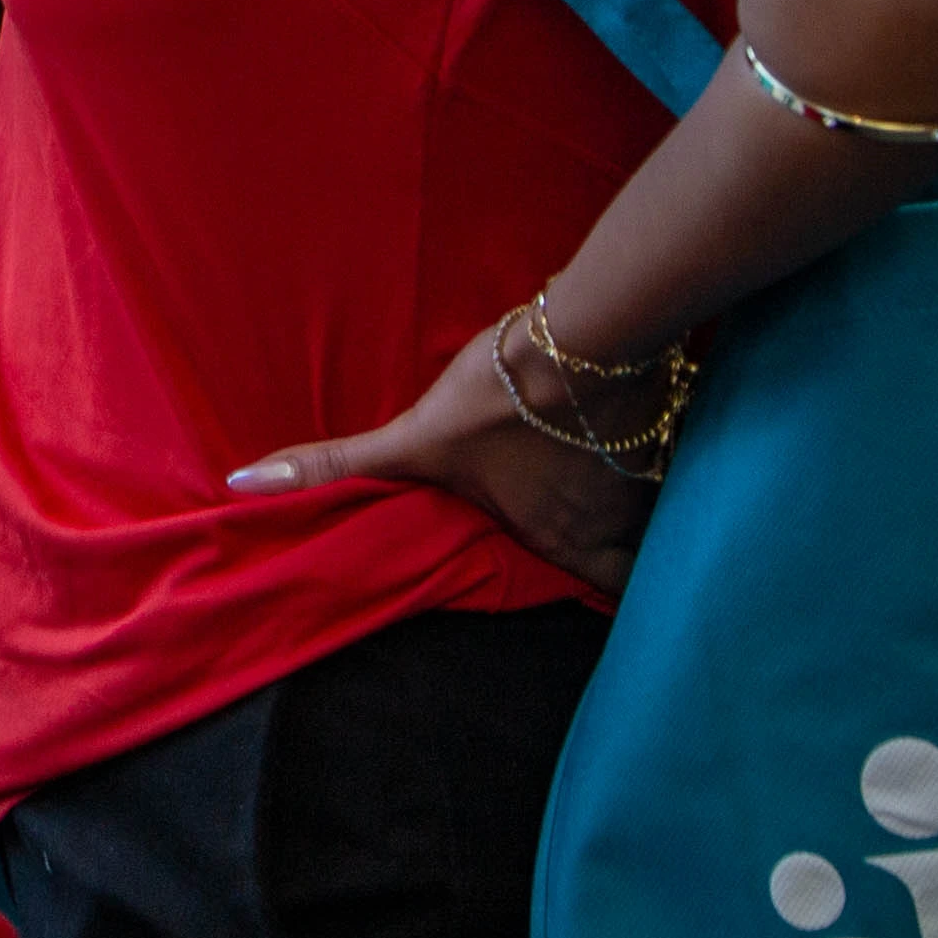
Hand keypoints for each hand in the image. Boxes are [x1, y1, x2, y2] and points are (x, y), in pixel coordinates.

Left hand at [228, 322, 654, 599]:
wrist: (581, 335)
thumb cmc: (495, 394)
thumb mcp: (411, 438)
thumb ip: (333, 465)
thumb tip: (243, 484)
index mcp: (562, 539)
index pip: (610, 595)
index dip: (615, 602)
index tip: (610, 597)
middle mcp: (616, 524)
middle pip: (646, 563)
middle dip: (643, 562)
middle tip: (630, 548)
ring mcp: (655, 481)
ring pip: (672, 516)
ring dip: (663, 510)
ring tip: (644, 495)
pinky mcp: (679, 432)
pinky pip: (694, 465)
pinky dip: (685, 458)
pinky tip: (669, 436)